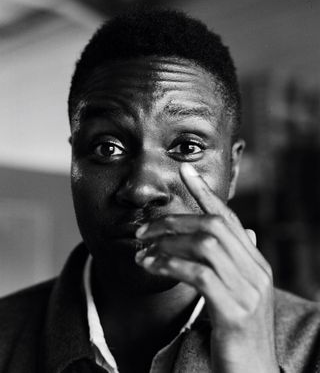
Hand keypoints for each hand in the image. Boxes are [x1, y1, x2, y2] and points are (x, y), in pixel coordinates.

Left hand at [135, 163, 278, 372]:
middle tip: (143, 229)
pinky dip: (170, 265)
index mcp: (256, 263)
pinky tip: (151, 266)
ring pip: (205, 245)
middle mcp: (256, 271)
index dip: (206, 193)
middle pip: (213, 227)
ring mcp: (249, 290)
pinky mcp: (236, 311)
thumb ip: (238, 260)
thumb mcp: (239, 291)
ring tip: (141, 251)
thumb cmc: (239, 332)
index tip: (185, 171)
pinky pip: (199, 274)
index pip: (229, 217)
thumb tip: (245, 230)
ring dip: (167, 243)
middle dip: (174, 222)